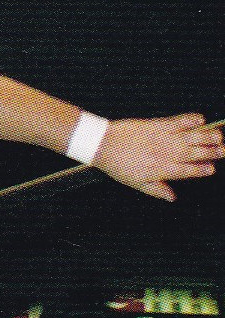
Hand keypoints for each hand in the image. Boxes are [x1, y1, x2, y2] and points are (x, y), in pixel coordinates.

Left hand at [94, 114, 222, 201]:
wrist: (104, 144)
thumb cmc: (117, 165)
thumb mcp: (136, 183)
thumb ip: (157, 190)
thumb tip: (172, 197)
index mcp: (162, 170)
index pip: (188, 171)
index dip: (202, 170)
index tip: (211, 169)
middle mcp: (167, 154)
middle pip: (196, 153)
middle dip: (213, 152)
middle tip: (223, 151)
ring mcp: (164, 138)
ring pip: (193, 137)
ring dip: (209, 136)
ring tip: (219, 137)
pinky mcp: (159, 124)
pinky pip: (181, 121)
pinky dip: (192, 120)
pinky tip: (201, 120)